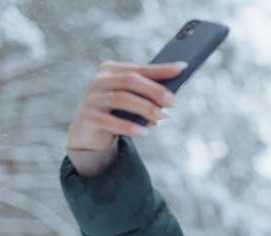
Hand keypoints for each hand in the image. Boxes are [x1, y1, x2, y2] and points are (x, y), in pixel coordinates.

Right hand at [66, 61, 183, 150]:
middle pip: (129, 81)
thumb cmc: (116, 111)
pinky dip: (128, 126)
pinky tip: (144, 131)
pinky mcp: (88, 117)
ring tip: (163, 117)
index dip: (161, 69)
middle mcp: (99, 80)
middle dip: (154, 90)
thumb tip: (172, 97)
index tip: (182, 69)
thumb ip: (147, 95)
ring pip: (121, 99)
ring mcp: (92, 98)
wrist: (89, 131)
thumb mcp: (132, 100)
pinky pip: (109, 121)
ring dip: (145, 108)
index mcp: (110, 70)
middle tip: (174, 101)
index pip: (139, 69)